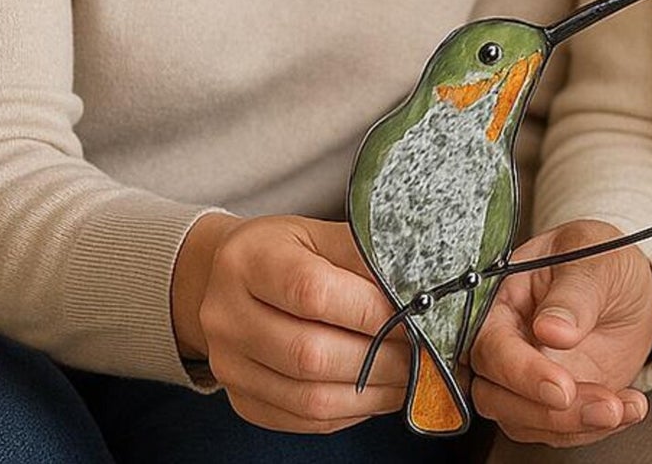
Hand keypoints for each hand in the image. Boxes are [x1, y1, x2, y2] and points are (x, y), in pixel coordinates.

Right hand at [171, 213, 409, 431]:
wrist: (230, 277)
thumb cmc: (290, 250)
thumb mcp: (323, 233)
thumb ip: (365, 256)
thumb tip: (418, 292)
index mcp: (250, 260)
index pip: (313, 292)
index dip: (370, 310)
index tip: (414, 316)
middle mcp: (227, 316)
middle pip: (309, 354)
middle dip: (380, 359)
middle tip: (424, 354)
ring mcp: (229, 365)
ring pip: (308, 397)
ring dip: (371, 393)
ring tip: (411, 377)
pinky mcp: (240, 400)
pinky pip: (301, 419)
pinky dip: (350, 411)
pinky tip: (378, 392)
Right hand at [470, 220, 651, 446]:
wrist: (629, 285)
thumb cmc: (601, 257)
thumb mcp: (595, 259)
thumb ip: (575, 293)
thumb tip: (551, 329)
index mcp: (502, 297)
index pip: (491, 345)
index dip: (521, 371)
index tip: (561, 387)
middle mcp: (505, 340)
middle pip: (497, 394)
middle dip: (548, 410)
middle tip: (602, 405)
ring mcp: (525, 373)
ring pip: (524, 420)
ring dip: (574, 425)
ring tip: (621, 408)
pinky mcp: (548, 400)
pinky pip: (558, 429)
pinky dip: (594, 428)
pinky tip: (628, 408)